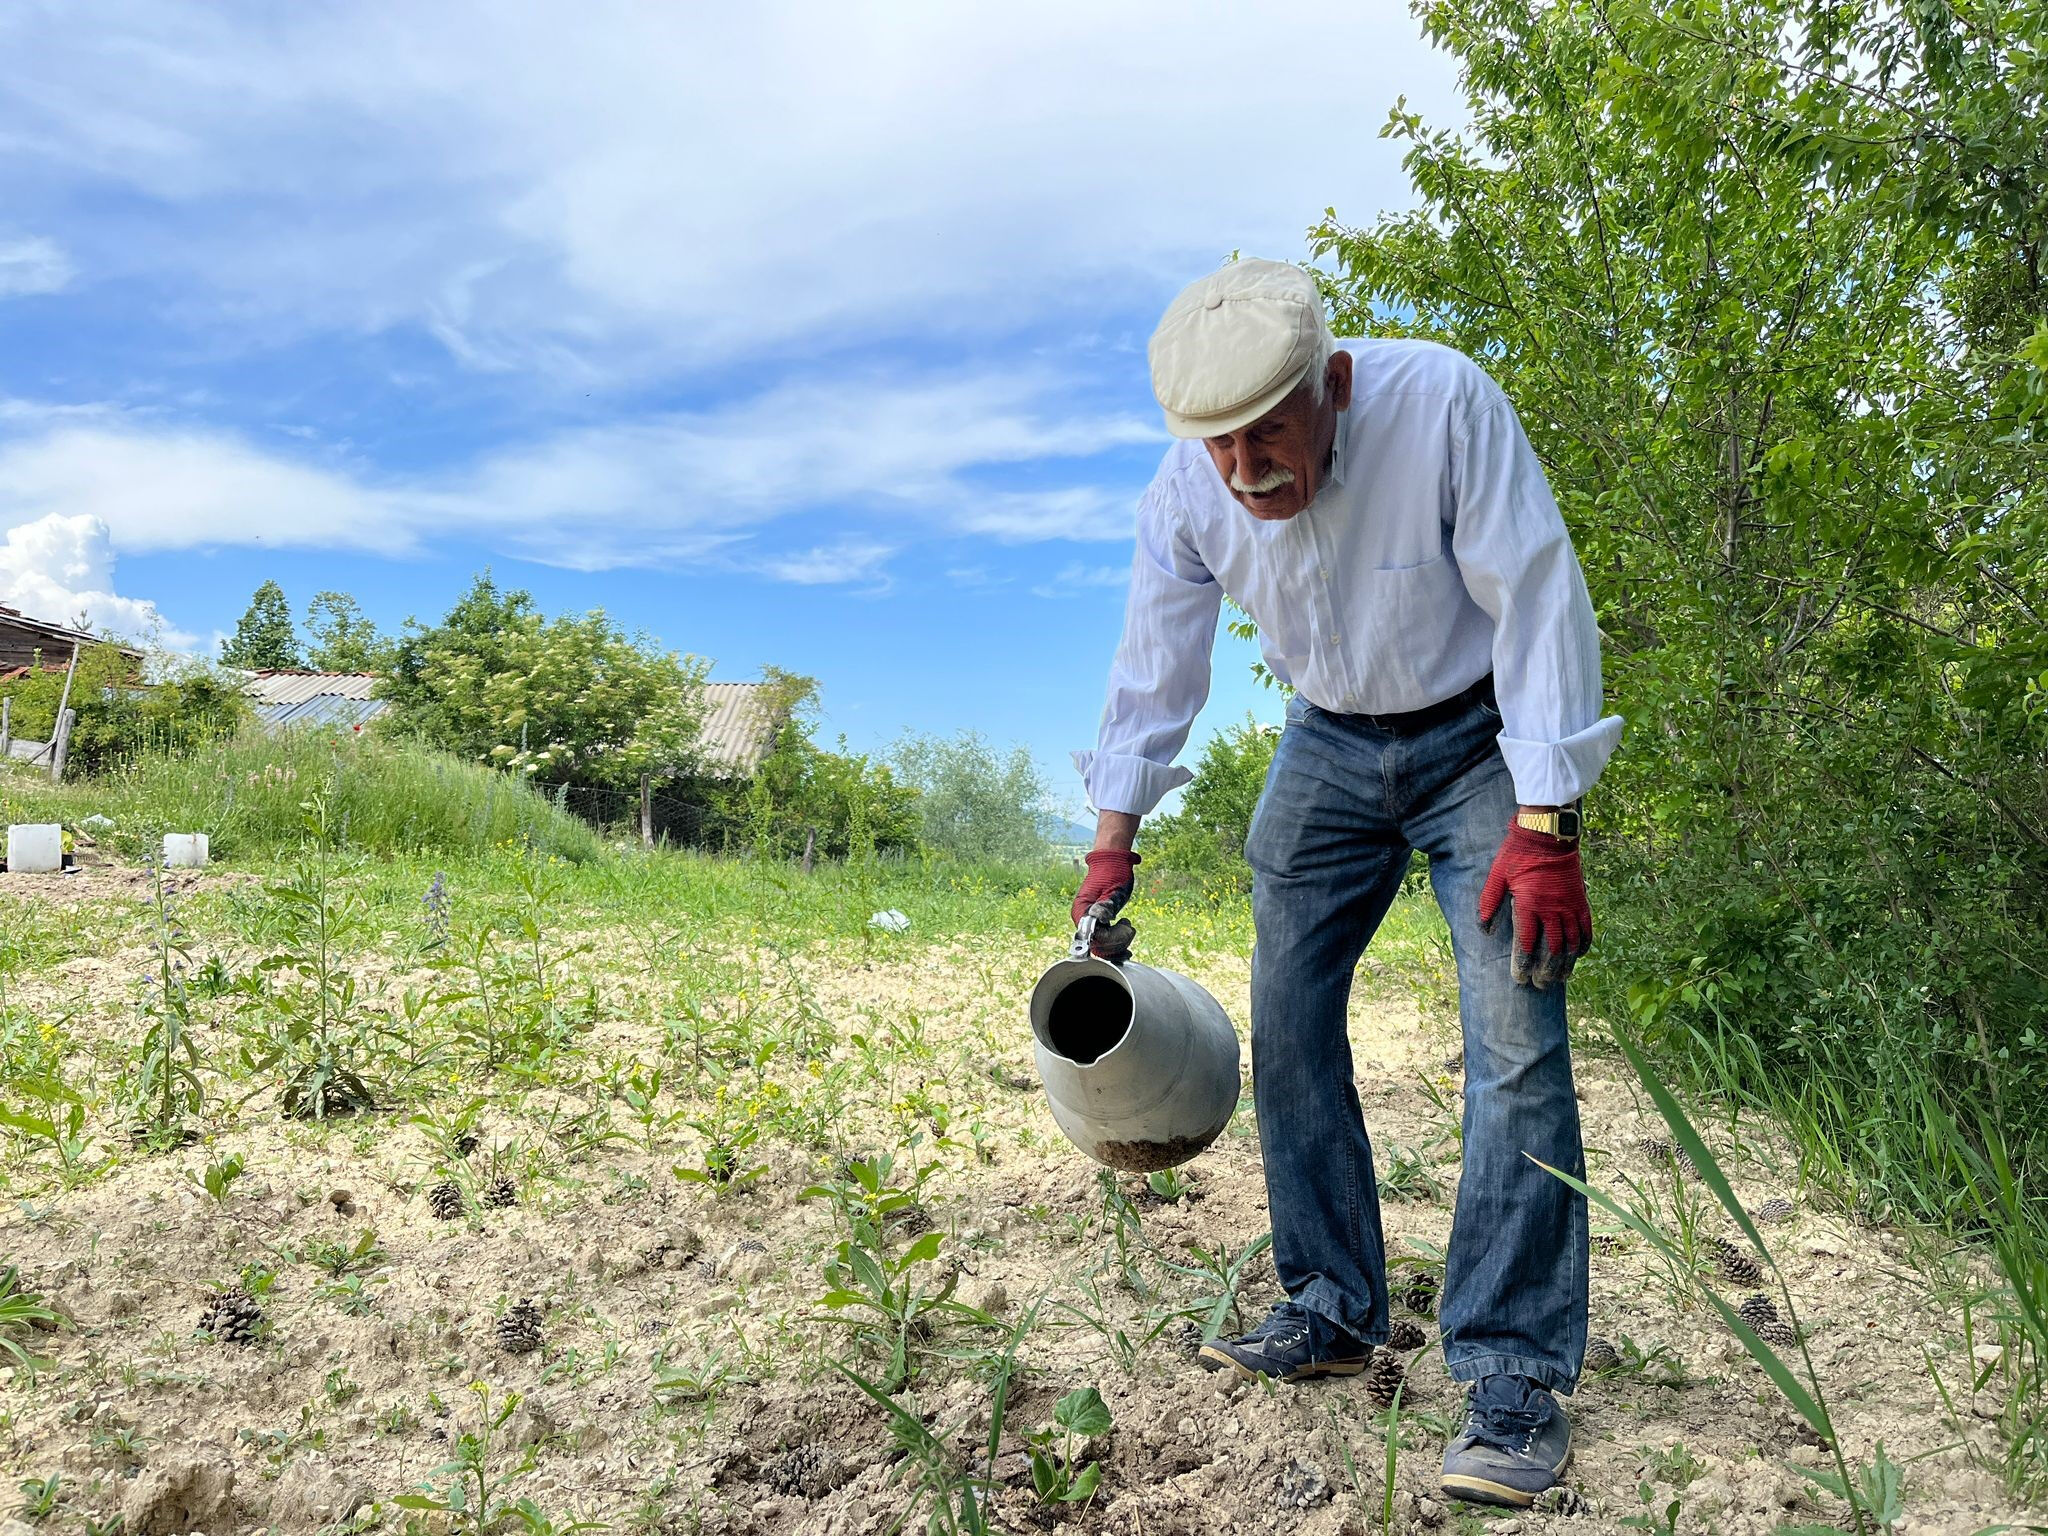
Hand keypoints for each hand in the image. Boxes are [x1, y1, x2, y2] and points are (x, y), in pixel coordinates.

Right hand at [1071, 849, 1140, 960]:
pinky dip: (1117, 943)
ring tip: (1129, 927)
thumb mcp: (1113, 889)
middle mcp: (1082, 918)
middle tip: (1129, 927)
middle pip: (1098, 945)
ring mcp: (1089, 921)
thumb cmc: (1113, 872)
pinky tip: (1127, 937)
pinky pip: (1104, 939)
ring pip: (1102, 945)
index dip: (1112, 938)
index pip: (1095, 937)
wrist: (1112, 861)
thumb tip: (1099, 919)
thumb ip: (1106, 906)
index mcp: (1081, 910)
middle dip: (1117, 942)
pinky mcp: (1097, 922)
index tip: (1125, 926)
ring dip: (1119, 943)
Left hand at [1477, 821, 1590, 988]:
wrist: (1547, 834)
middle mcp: (1553, 910)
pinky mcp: (1581, 900)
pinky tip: (1578, 955)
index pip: (1527, 944)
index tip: (1519, 978)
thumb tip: (1484, 931)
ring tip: (1559, 978)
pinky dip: (1583, 945)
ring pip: (1571, 944)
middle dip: (1546, 971)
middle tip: (1539, 984)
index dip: (1523, 964)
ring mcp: (1570, 906)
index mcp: (1529, 905)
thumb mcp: (1496, 876)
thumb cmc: (1517, 854)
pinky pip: (1586, 928)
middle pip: (1552, 950)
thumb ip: (1489, 904)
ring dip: (1566, 964)